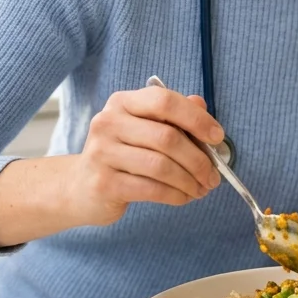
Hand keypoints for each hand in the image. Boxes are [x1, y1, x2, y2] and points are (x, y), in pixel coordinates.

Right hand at [72, 86, 223, 226]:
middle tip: (214, 175)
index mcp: (123, 102)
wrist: (81, 186)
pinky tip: (184, 197)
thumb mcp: (144, 129)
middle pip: (167, 138)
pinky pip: (152, 189)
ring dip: (190, 181)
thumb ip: (173, 116)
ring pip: (162, 166)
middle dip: (199, 160)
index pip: (164, 101)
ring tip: (202, 189)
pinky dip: (176, 195)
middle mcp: (109, 123)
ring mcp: (103, 153)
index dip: (196, 118)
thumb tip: (202, 107)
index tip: (217, 137)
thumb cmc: (122, 154)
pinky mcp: (104, 183)